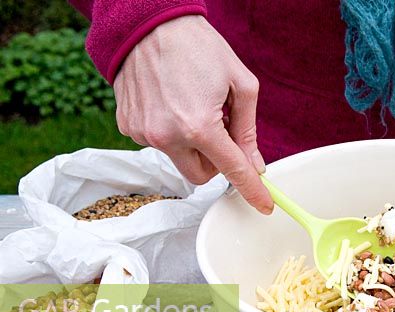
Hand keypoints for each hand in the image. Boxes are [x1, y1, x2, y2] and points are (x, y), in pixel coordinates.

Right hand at [114, 16, 272, 213]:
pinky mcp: (128, 126)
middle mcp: (167, 136)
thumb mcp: (239, 84)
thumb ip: (247, 129)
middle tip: (220, 128)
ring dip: (192, 144)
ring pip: (179, 159)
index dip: (251, 190)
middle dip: (216, 161)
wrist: (148, 22)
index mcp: (199, 126)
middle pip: (202, 175)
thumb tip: (253, 163)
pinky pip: (158, 143)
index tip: (264, 205)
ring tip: (192, 105)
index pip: (232, 170)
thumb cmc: (199, 47)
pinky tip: (171, 102)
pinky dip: (170, 131)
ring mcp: (144, 133)